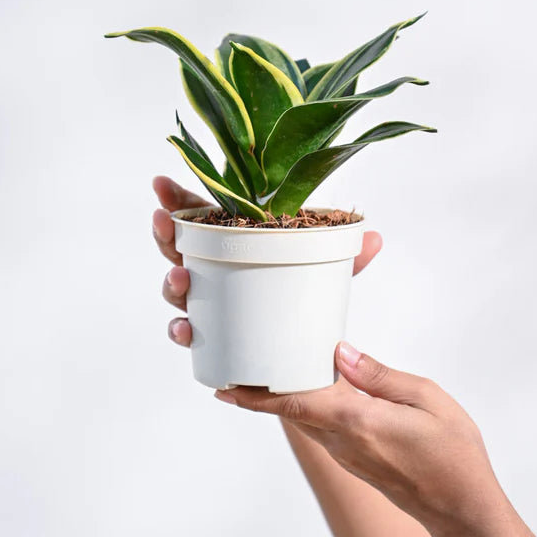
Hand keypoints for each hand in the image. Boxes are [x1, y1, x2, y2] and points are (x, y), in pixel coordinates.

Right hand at [151, 175, 383, 346]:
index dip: (179, 199)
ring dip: (171, 282)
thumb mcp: (322, 271)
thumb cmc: (301, 295)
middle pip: (177, 248)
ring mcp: (207, 304)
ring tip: (180, 277)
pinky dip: (183, 332)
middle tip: (162, 220)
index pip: (201, 216)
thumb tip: (375, 237)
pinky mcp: (210, 337)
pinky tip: (187, 330)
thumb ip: (345, 255)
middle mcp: (211, 271)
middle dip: (165, 233)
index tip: (161, 183)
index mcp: (233, 244)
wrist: (302, 353)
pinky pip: (188, 333)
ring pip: (178, 289)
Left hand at [214, 345, 536, 536]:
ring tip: (267, 367)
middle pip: (291, 412)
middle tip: (238, 362)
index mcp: (358, 423)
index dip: (257, 395)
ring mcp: (347, 455)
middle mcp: (343, 442)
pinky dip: (305, 407)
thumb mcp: (427, 400)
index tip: (225, 386)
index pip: (295, 405)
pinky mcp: (354, 460)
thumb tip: (341, 353)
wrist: (462, 509)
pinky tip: (310, 387)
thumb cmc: (453, 455)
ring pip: (303, 420)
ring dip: (281, 398)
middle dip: (260, 391)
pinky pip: (320, 428)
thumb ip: (380, 375)